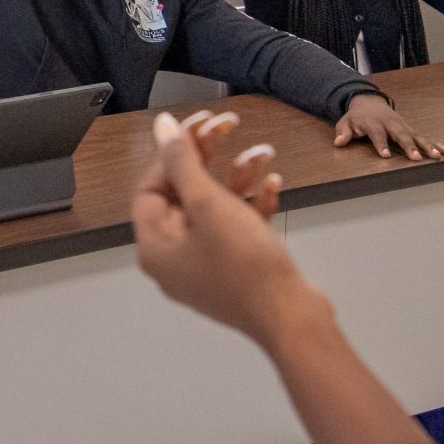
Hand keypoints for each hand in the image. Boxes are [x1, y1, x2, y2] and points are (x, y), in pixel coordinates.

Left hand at [132, 109, 315, 345]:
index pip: (151, 187)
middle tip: (230, 126)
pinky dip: (252, 205)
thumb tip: (161, 126)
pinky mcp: (236, 271)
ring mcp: (205, 267)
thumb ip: (183, 161)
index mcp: (155, 247)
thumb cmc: (244, 263)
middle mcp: (174, 259)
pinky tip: (273, 185)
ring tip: (264, 154)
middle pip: (183, 194)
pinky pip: (236, 229)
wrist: (293, 318)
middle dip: (208, 158)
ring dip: (238, 177)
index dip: (172, 154)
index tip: (198, 127)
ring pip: (214, 208)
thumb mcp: (209, 203)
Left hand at [334, 92, 443, 160]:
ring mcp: (402, 125)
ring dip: (426, 145)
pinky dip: (434, 142)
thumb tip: (338, 141)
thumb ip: (343, 132)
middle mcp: (391, 123)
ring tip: (436, 156)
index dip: (381, 144)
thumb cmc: (357, 117)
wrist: (369, 102)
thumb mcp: (345, 122)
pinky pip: (422, 135)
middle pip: (401, 134)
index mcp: (374, 122)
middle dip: (409, 146)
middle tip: (415, 158)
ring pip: (416, 135)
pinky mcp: (409, 128)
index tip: (385, 155)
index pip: (377, 134)